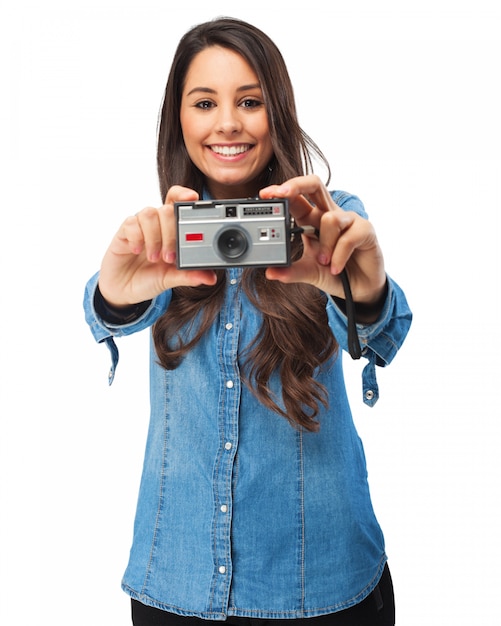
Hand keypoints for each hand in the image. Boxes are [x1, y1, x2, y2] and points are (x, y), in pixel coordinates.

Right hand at [98, 186, 216, 306]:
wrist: (124, 289)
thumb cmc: (149, 278)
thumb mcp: (171, 278)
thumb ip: (190, 275)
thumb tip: (211, 278)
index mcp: (171, 229)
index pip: (178, 202)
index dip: (184, 195)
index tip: (193, 198)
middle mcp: (157, 224)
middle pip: (167, 209)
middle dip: (171, 233)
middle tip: (170, 257)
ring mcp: (140, 226)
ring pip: (150, 214)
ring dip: (155, 238)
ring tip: (154, 258)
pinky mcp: (124, 232)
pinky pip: (131, 223)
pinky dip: (137, 237)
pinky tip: (137, 251)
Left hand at [259, 175, 385, 303]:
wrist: (359, 289)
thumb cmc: (334, 273)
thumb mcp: (309, 273)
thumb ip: (291, 271)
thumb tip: (270, 272)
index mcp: (311, 220)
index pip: (296, 198)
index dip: (282, 191)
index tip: (265, 194)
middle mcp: (328, 215)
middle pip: (314, 185)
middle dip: (296, 185)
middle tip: (281, 194)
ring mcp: (348, 220)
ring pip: (330, 219)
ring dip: (324, 244)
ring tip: (324, 262)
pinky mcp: (365, 230)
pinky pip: (348, 237)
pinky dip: (339, 256)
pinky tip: (336, 268)